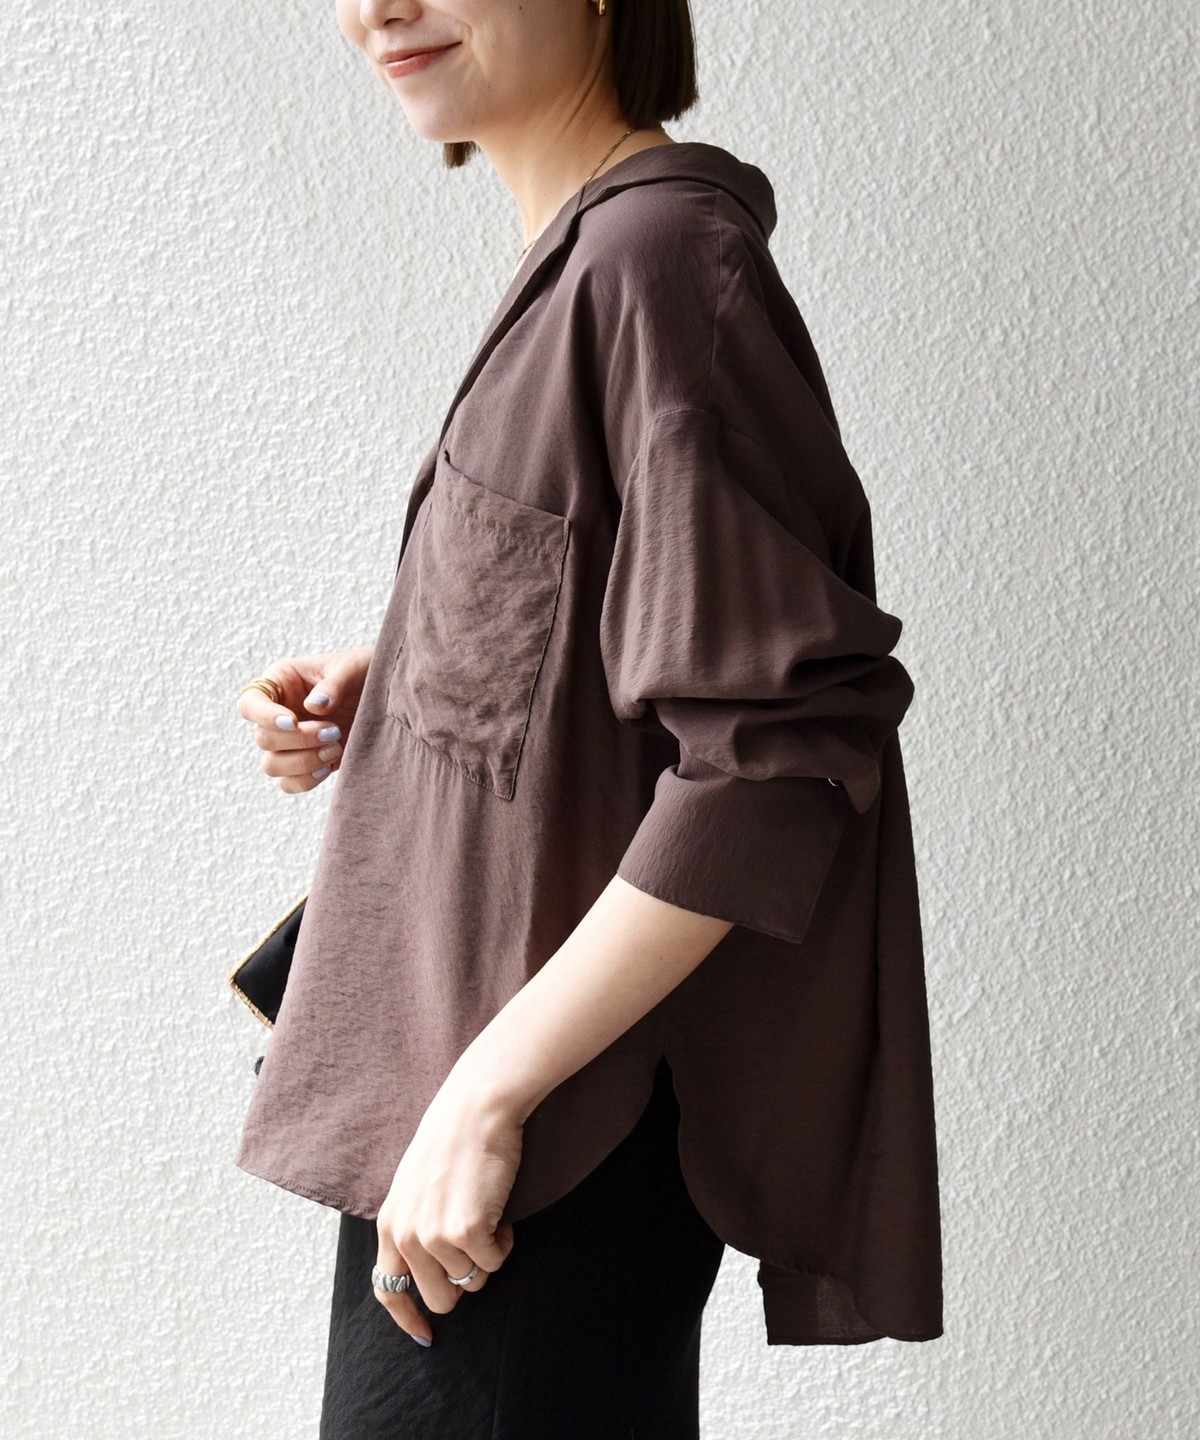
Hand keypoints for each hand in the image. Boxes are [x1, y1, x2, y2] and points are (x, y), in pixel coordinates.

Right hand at [235, 646, 373, 793]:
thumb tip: (314, 707)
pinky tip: (329, 765)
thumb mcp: (354, 668)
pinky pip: (289, 783)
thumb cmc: (366, 671)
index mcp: (281, 683)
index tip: (293, 722)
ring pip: (272, 765)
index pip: (250, 703)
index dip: (264, 716)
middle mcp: (279, 713)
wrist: (390, 695)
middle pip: (263, 739)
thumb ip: (334, 684)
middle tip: (334, 730)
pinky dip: (306, 780)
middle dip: (298, 740)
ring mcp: (291, 741)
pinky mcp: (307, 762)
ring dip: (303, 762)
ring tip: (336, 748)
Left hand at [373, 1082, 522, 1345]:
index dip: (409, 1318)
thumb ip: (413, 1228)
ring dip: (487, 1254)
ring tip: (487, 1212)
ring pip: (473, 1280)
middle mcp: (406, 1236)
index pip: (388, 1291)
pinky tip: (500, 1209)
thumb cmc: (454, 1142)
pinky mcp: (466, 1231)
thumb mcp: (415, 1187)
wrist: (476, 1109)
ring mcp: (434, 1237)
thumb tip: (429, 1276)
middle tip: (476, 1241)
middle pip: (441, 1297)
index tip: (426, 1337)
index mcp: (390, 1225)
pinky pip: (495, 1261)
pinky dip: (505, 1241)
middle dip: (464, 1278)